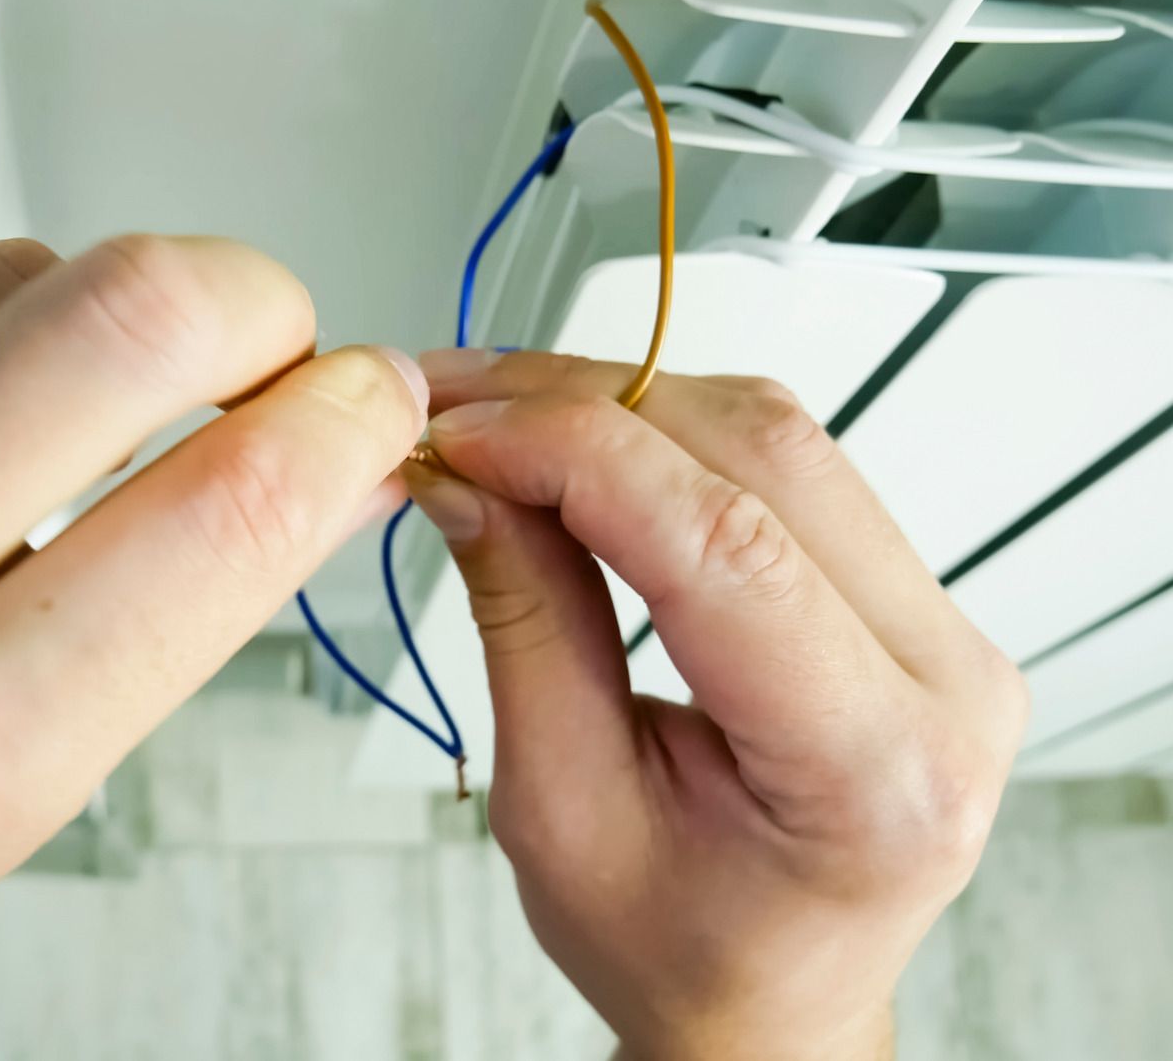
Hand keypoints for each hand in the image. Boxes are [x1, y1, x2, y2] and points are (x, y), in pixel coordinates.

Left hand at [0, 220, 425, 1043]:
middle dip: (252, 305)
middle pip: (133, 310)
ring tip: (9, 429)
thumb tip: (315, 474)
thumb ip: (168, 630)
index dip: (343, 425)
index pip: (227, 513)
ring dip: (66, 329)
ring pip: (9, 265)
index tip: (361, 402)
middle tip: (254, 345)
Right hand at [403, 349, 1026, 1060]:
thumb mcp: (562, 810)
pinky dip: (668, 438)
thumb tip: (469, 477)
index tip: (456, 432)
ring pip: (778, 440)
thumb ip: (525, 625)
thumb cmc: (677, 949)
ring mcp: (947, 630)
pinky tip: (581, 447)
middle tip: (455, 406)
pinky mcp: (911, 599)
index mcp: (874, 771)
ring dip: (623, 405)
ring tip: (500, 422)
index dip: (570, 455)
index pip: (721, 544)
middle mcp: (944, 683)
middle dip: (585, 407)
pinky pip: (789, 470)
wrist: (766, 996)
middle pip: (762, 459)